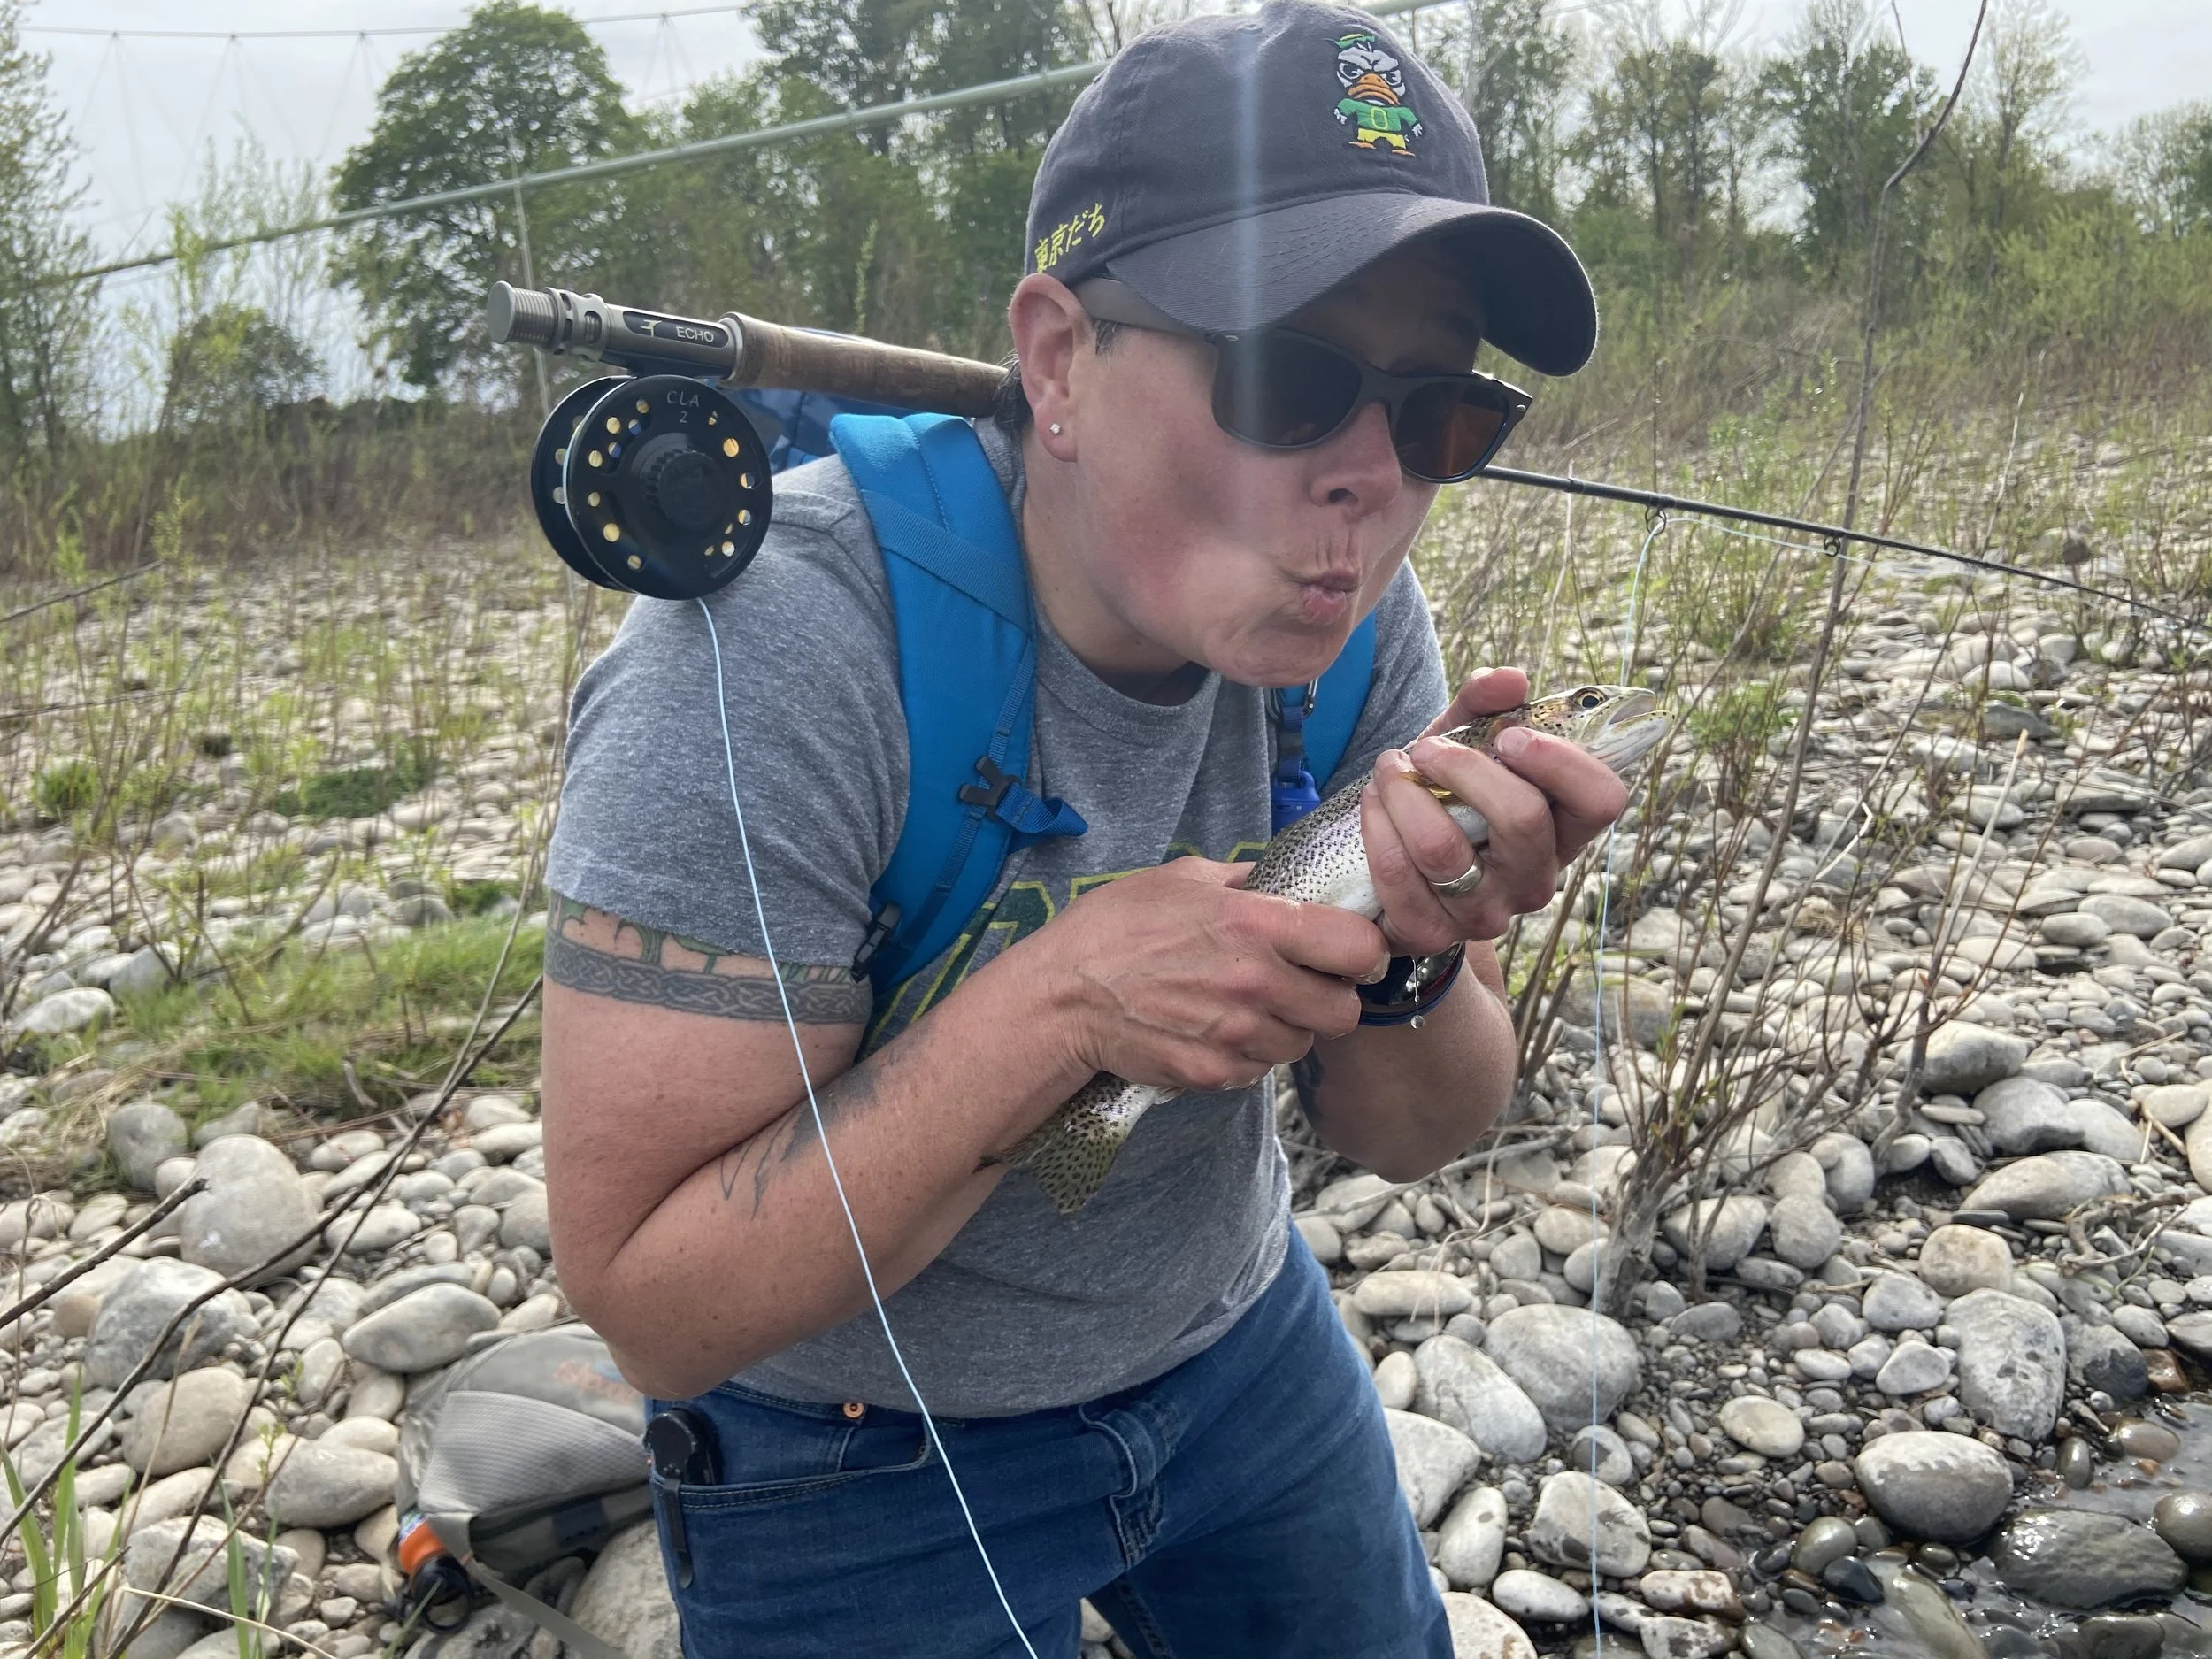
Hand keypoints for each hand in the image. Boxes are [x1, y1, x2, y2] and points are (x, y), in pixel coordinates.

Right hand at [1020, 857, 1388, 1092]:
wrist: (1060, 999)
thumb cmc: (1113, 929)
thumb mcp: (1181, 879)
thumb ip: (1244, 880)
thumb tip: (1283, 878)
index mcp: (1256, 924)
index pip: (1360, 948)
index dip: (1361, 951)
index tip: (1346, 951)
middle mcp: (1256, 982)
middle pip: (1344, 1010)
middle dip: (1329, 998)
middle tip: (1300, 985)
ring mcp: (1236, 1034)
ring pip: (1302, 1043)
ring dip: (1285, 1028)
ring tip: (1245, 1006)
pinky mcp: (1214, 1074)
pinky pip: (1259, 1071)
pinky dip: (1246, 1055)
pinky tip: (1214, 1030)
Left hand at [1359, 666, 1629, 953]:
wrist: (1402, 865)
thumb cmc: (1449, 795)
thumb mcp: (1467, 744)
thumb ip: (1486, 704)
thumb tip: (1509, 680)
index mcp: (1563, 830)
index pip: (1601, 801)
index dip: (1561, 762)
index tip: (1510, 735)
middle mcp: (1534, 879)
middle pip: (1521, 820)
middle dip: (1464, 768)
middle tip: (1427, 748)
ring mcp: (1484, 913)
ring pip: (1443, 849)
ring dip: (1404, 794)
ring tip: (1388, 767)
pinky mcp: (1430, 933)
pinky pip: (1397, 875)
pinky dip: (1377, 826)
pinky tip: (1374, 803)